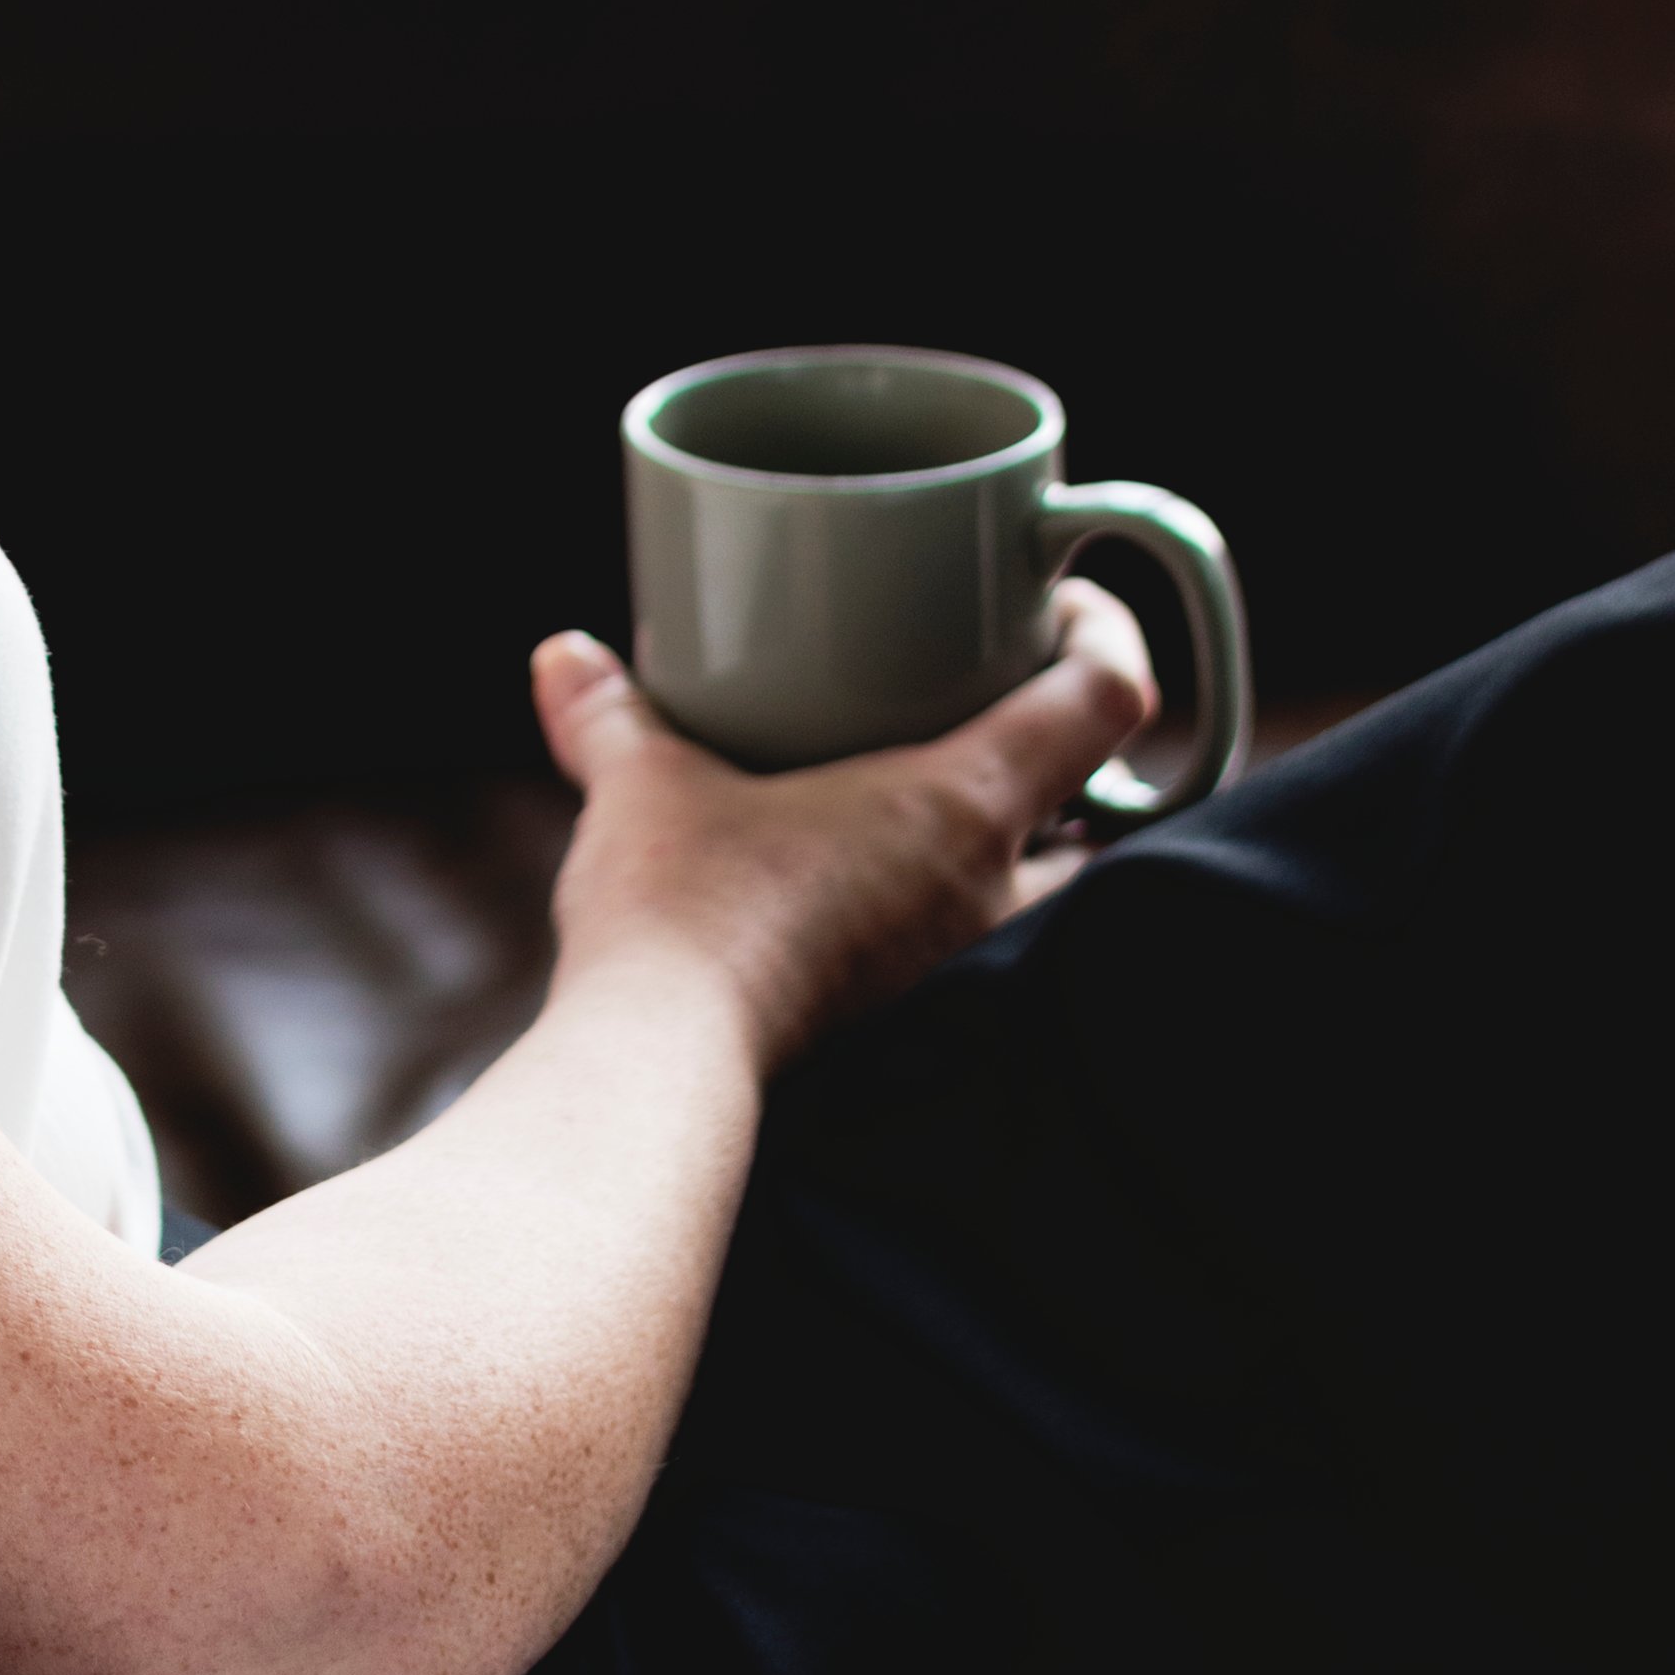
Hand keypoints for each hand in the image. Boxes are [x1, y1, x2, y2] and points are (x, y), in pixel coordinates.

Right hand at [529, 582, 1161, 1078]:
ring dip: (1036, 858)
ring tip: (960, 817)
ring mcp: (969, 971)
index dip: (1106, 635)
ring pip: (1060, 902)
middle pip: (1111, 819)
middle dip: (1078, 770)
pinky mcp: (927, 1030)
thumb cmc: (681, 912)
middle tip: (1008, 717)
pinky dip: (972, 930)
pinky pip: (991, 964)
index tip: (1059, 609)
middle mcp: (995, 891)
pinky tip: (895, 911)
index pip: (1105, 700)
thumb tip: (562, 655)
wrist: (664, 1065)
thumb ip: (611, 712)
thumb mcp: (642, 784)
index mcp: (963, 802)